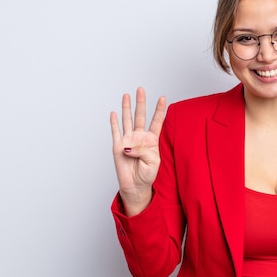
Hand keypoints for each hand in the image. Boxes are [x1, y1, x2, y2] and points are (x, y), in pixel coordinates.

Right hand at [110, 87, 166, 215]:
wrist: (136, 186)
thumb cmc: (147, 174)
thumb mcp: (152, 162)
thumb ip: (143, 151)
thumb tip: (128, 146)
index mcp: (152, 140)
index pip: (156, 122)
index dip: (159, 110)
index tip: (162, 98)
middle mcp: (140, 137)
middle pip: (140, 116)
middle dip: (141, 103)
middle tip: (141, 90)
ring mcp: (128, 140)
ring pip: (128, 120)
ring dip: (127, 108)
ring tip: (127, 95)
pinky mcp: (118, 146)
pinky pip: (115, 132)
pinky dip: (114, 122)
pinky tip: (114, 113)